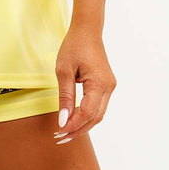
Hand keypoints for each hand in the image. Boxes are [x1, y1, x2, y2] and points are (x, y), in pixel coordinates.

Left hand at [53, 22, 115, 143]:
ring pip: (98, 114)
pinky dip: (86, 115)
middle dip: (78, 130)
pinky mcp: (107, 85)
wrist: (87, 30)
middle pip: (96, 117)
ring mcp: (110, 86)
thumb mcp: (63, 70)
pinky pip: (98, 106)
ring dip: (83, 124)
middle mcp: (109, 87)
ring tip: (65, 132)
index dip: (74, 125)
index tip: (58, 132)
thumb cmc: (74, 46)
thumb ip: (65, 97)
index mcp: (99, 82)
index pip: (88, 112)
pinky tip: (73, 119)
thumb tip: (63, 120)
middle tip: (60, 138)